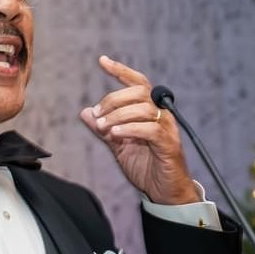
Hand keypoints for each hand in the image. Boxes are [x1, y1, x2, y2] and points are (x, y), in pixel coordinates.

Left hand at [79, 55, 199, 204]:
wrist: (164, 192)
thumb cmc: (146, 167)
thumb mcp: (119, 146)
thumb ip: (104, 128)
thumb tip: (85, 112)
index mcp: (150, 111)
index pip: (137, 83)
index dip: (121, 70)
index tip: (102, 61)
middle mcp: (161, 115)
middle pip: (139, 92)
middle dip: (114, 100)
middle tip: (97, 114)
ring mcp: (167, 129)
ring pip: (144, 109)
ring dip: (118, 115)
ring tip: (103, 127)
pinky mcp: (169, 144)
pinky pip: (151, 129)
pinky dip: (130, 129)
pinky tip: (115, 134)